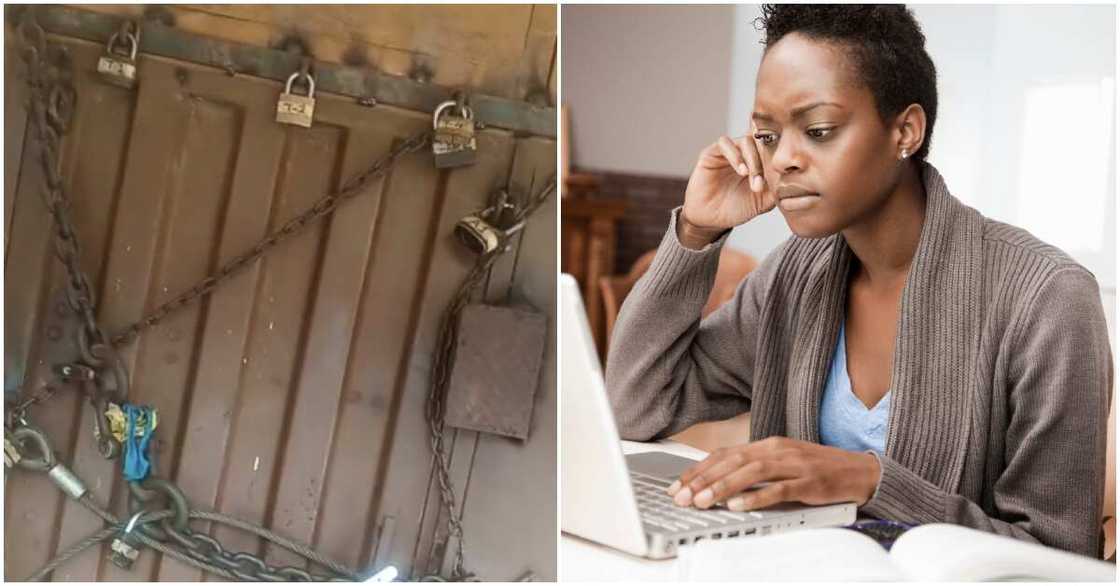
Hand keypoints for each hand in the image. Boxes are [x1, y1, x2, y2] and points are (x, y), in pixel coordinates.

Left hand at [666, 437, 881, 511]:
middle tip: (682, 497)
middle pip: (733, 461)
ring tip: (703, 501)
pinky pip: (779, 489)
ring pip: (752, 472)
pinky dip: (757, 497)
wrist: (861, 471)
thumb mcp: (782, 463)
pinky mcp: (810, 482)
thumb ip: (754, 469)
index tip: (678, 485)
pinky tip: (739, 505)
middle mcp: (778, 450)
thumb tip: (718, 482)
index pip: (725, 454)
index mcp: (768, 444)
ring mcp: (794, 464)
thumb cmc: (818, 470)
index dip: (699, 469)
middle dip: (704, 480)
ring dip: (724, 487)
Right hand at [679, 127, 776, 247]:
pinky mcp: (712, 153)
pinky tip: (741, 171)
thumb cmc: (737, 209)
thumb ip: (777, 188)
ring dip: (751, 159)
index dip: (778, 155)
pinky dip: (735, 155)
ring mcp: (728, 152)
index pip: (772, 147)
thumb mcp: (763, 201)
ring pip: (745, 141)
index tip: (781, 172)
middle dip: (763, 161)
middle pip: (761, 142)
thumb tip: (794, 178)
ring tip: (751, 178)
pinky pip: (724, 143)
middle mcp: (744, 153)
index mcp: (759, 161)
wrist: (712, 220)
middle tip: (761, 183)